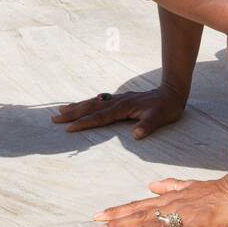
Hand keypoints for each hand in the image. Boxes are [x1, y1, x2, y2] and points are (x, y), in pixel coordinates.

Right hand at [50, 86, 185, 139]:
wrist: (173, 91)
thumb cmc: (167, 107)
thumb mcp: (160, 118)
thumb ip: (147, 126)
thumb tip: (135, 135)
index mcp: (124, 107)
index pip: (100, 117)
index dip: (84, 123)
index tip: (69, 128)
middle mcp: (118, 101)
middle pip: (91, 108)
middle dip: (72, 113)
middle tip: (54, 117)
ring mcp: (118, 99)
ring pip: (93, 103)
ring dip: (77, 107)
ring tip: (62, 110)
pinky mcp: (121, 99)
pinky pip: (99, 101)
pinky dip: (88, 103)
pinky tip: (82, 105)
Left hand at [92, 175, 227, 226]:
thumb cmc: (214, 189)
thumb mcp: (188, 185)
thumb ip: (169, 185)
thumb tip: (150, 185)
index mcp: (169, 198)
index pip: (138, 205)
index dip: (118, 211)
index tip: (98, 216)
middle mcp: (174, 204)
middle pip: (142, 215)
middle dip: (119, 223)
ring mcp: (188, 213)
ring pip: (159, 225)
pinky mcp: (203, 221)